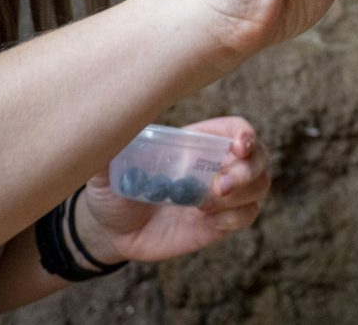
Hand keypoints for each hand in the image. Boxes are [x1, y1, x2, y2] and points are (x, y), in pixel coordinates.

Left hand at [76, 117, 269, 263]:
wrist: (110, 231)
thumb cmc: (112, 189)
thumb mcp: (106, 167)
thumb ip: (108, 148)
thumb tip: (97, 126)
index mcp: (197, 142)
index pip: (237, 129)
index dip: (246, 134)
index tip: (239, 147)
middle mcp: (216, 164)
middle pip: (259, 157)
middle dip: (250, 169)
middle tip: (220, 187)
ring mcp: (221, 194)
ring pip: (260, 185)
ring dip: (244, 194)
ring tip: (206, 205)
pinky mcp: (219, 222)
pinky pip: (248, 215)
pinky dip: (236, 217)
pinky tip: (210, 221)